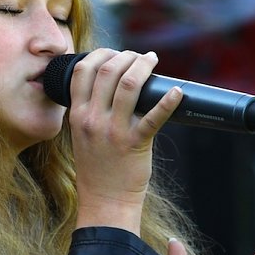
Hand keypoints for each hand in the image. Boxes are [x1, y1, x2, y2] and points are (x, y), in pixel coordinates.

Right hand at [68, 49, 181, 233]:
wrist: (105, 200)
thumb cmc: (97, 167)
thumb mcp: (82, 134)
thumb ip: (89, 109)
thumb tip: (110, 81)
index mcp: (77, 114)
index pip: (82, 71)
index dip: (100, 54)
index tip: (115, 53)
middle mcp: (92, 119)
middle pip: (108, 70)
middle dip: (126, 56)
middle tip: (139, 56)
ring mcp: (113, 131)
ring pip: (129, 84)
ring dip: (143, 66)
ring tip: (152, 61)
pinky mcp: (135, 143)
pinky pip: (154, 117)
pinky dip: (168, 101)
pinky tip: (177, 92)